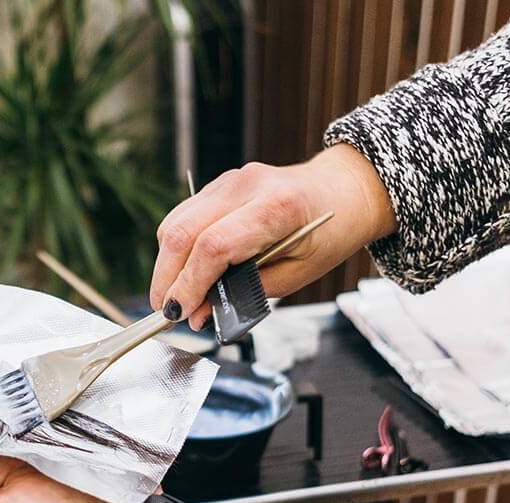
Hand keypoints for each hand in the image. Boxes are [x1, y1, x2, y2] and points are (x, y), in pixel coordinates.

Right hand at [150, 144, 395, 329]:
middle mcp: (245, 186)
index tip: (180, 313)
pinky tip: (183, 271)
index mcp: (276, 208)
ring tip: (174, 295)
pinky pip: (182, 216)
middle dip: (166, 278)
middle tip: (166, 311)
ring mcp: (228, 181)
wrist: (343, 191)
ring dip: (166, 264)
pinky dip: (176, 248)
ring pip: (175, 223)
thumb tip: (199, 312)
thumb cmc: (328, 234)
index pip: (213, 246)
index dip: (189, 284)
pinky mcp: (218, 185)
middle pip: (183, 232)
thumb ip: (245, 292)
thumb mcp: (297, 274)